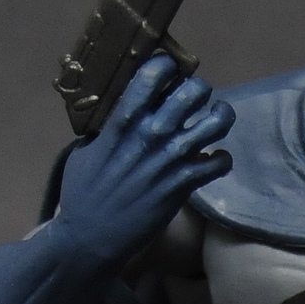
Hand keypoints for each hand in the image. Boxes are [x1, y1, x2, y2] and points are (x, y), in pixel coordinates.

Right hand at [56, 54, 235, 263]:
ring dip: (220, 116)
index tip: (169, 70)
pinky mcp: (186, 184)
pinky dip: (222, 159)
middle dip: (199, 90)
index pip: (153, 74)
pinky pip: (220, 161)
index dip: (167, 66)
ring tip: (215, 118)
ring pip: (217, 121)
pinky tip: (213, 160)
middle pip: (195, 91)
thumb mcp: (84, 151)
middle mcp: (153, 133)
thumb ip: (107, 128)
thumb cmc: (82, 194)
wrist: (91, 237)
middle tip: (194, 99)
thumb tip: (120, 111)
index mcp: (124, 121)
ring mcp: (172, 158)